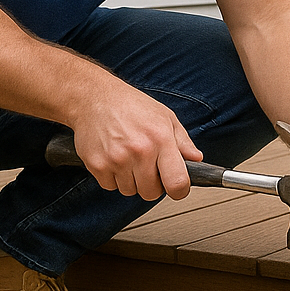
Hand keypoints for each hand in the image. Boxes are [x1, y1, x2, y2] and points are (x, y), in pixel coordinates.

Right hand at [68, 84, 201, 201]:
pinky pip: (110, 186)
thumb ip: (183, 141)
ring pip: (129, 191)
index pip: (177, 182)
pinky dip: (112, 177)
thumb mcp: (164, 117)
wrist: (94, 97)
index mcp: (160, 139)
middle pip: (151, 193)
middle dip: (151, 184)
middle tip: (146, 166)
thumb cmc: (130, 105)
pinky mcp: (97, 165)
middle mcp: (139, 151)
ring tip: (128, 158)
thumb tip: (196, 159)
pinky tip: (113, 158)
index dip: (179, 190)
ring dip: (130, 180)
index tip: (176, 188)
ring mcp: (117, 159)